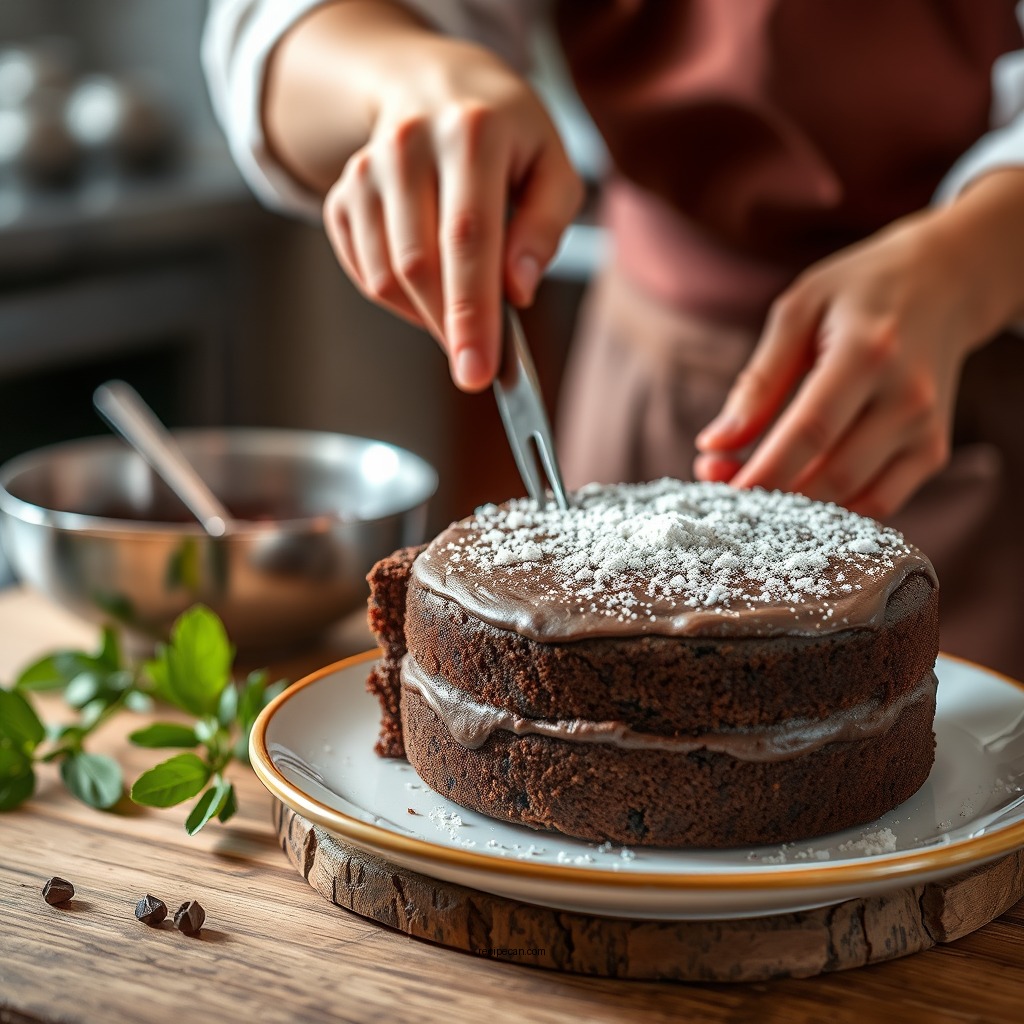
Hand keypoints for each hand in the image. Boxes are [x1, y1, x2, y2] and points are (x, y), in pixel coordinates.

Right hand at [321, 36, 582, 391]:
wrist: (434, 83)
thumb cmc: (506, 135)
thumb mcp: (552, 166)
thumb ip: (546, 226)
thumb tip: (517, 290)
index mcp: (471, 132)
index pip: (468, 237)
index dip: (472, 311)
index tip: (477, 370)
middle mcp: (409, 144)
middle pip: (419, 263)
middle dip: (448, 327)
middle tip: (474, 365)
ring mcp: (366, 168)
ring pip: (386, 274)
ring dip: (426, 316)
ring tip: (461, 317)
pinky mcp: (343, 193)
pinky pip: (365, 272)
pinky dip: (399, 300)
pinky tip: (430, 291)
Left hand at [693, 207, 993, 518]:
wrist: (947, 281)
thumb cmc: (860, 292)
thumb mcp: (799, 311)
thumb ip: (758, 381)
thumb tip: (713, 443)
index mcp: (869, 353)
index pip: (810, 432)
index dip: (762, 470)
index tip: (715, 485)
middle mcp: (907, 397)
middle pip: (832, 476)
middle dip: (770, 494)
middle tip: (721, 488)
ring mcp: (926, 429)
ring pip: (855, 501)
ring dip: (796, 511)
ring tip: (750, 489)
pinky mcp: (932, 452)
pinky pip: (879, 505)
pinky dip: (832, 514)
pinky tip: (794, 496)